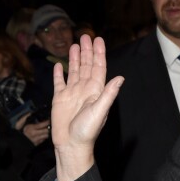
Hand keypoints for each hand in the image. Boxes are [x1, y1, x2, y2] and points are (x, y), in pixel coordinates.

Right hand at [19, 115, 50, 146]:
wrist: (17, 142)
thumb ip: (25, 117)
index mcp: (31, 128)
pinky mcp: (37, 143)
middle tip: (52, 124)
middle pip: (46, 131)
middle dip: (50, 127)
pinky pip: (44, 139)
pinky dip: (45, 136)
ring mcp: (37, 139)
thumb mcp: (19, 123)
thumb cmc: (18, 132)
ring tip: (50, 129)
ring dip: (48, 132)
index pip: (42, 124)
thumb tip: (30, 113)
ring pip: (46, 136)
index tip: (49, 119)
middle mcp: (35, 134)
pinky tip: (45, 134)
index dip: (47, 122)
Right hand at [51, 34, 123, 180]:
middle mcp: (84, 90)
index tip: (99, 40)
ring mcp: (72, 94)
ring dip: (75, 58)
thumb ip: (109, 94)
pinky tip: (59, 65)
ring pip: (74, 71)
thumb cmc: (87, 131)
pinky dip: (59, 74)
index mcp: (95, 91)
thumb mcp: (100, 111)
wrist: (71, 144)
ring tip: (75, 45)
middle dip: (87, 51)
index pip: (98, 68)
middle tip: (86, 36)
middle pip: (86, 66)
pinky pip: (59, 83)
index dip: (99, 54)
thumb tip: (120, 78)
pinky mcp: (59, 99)